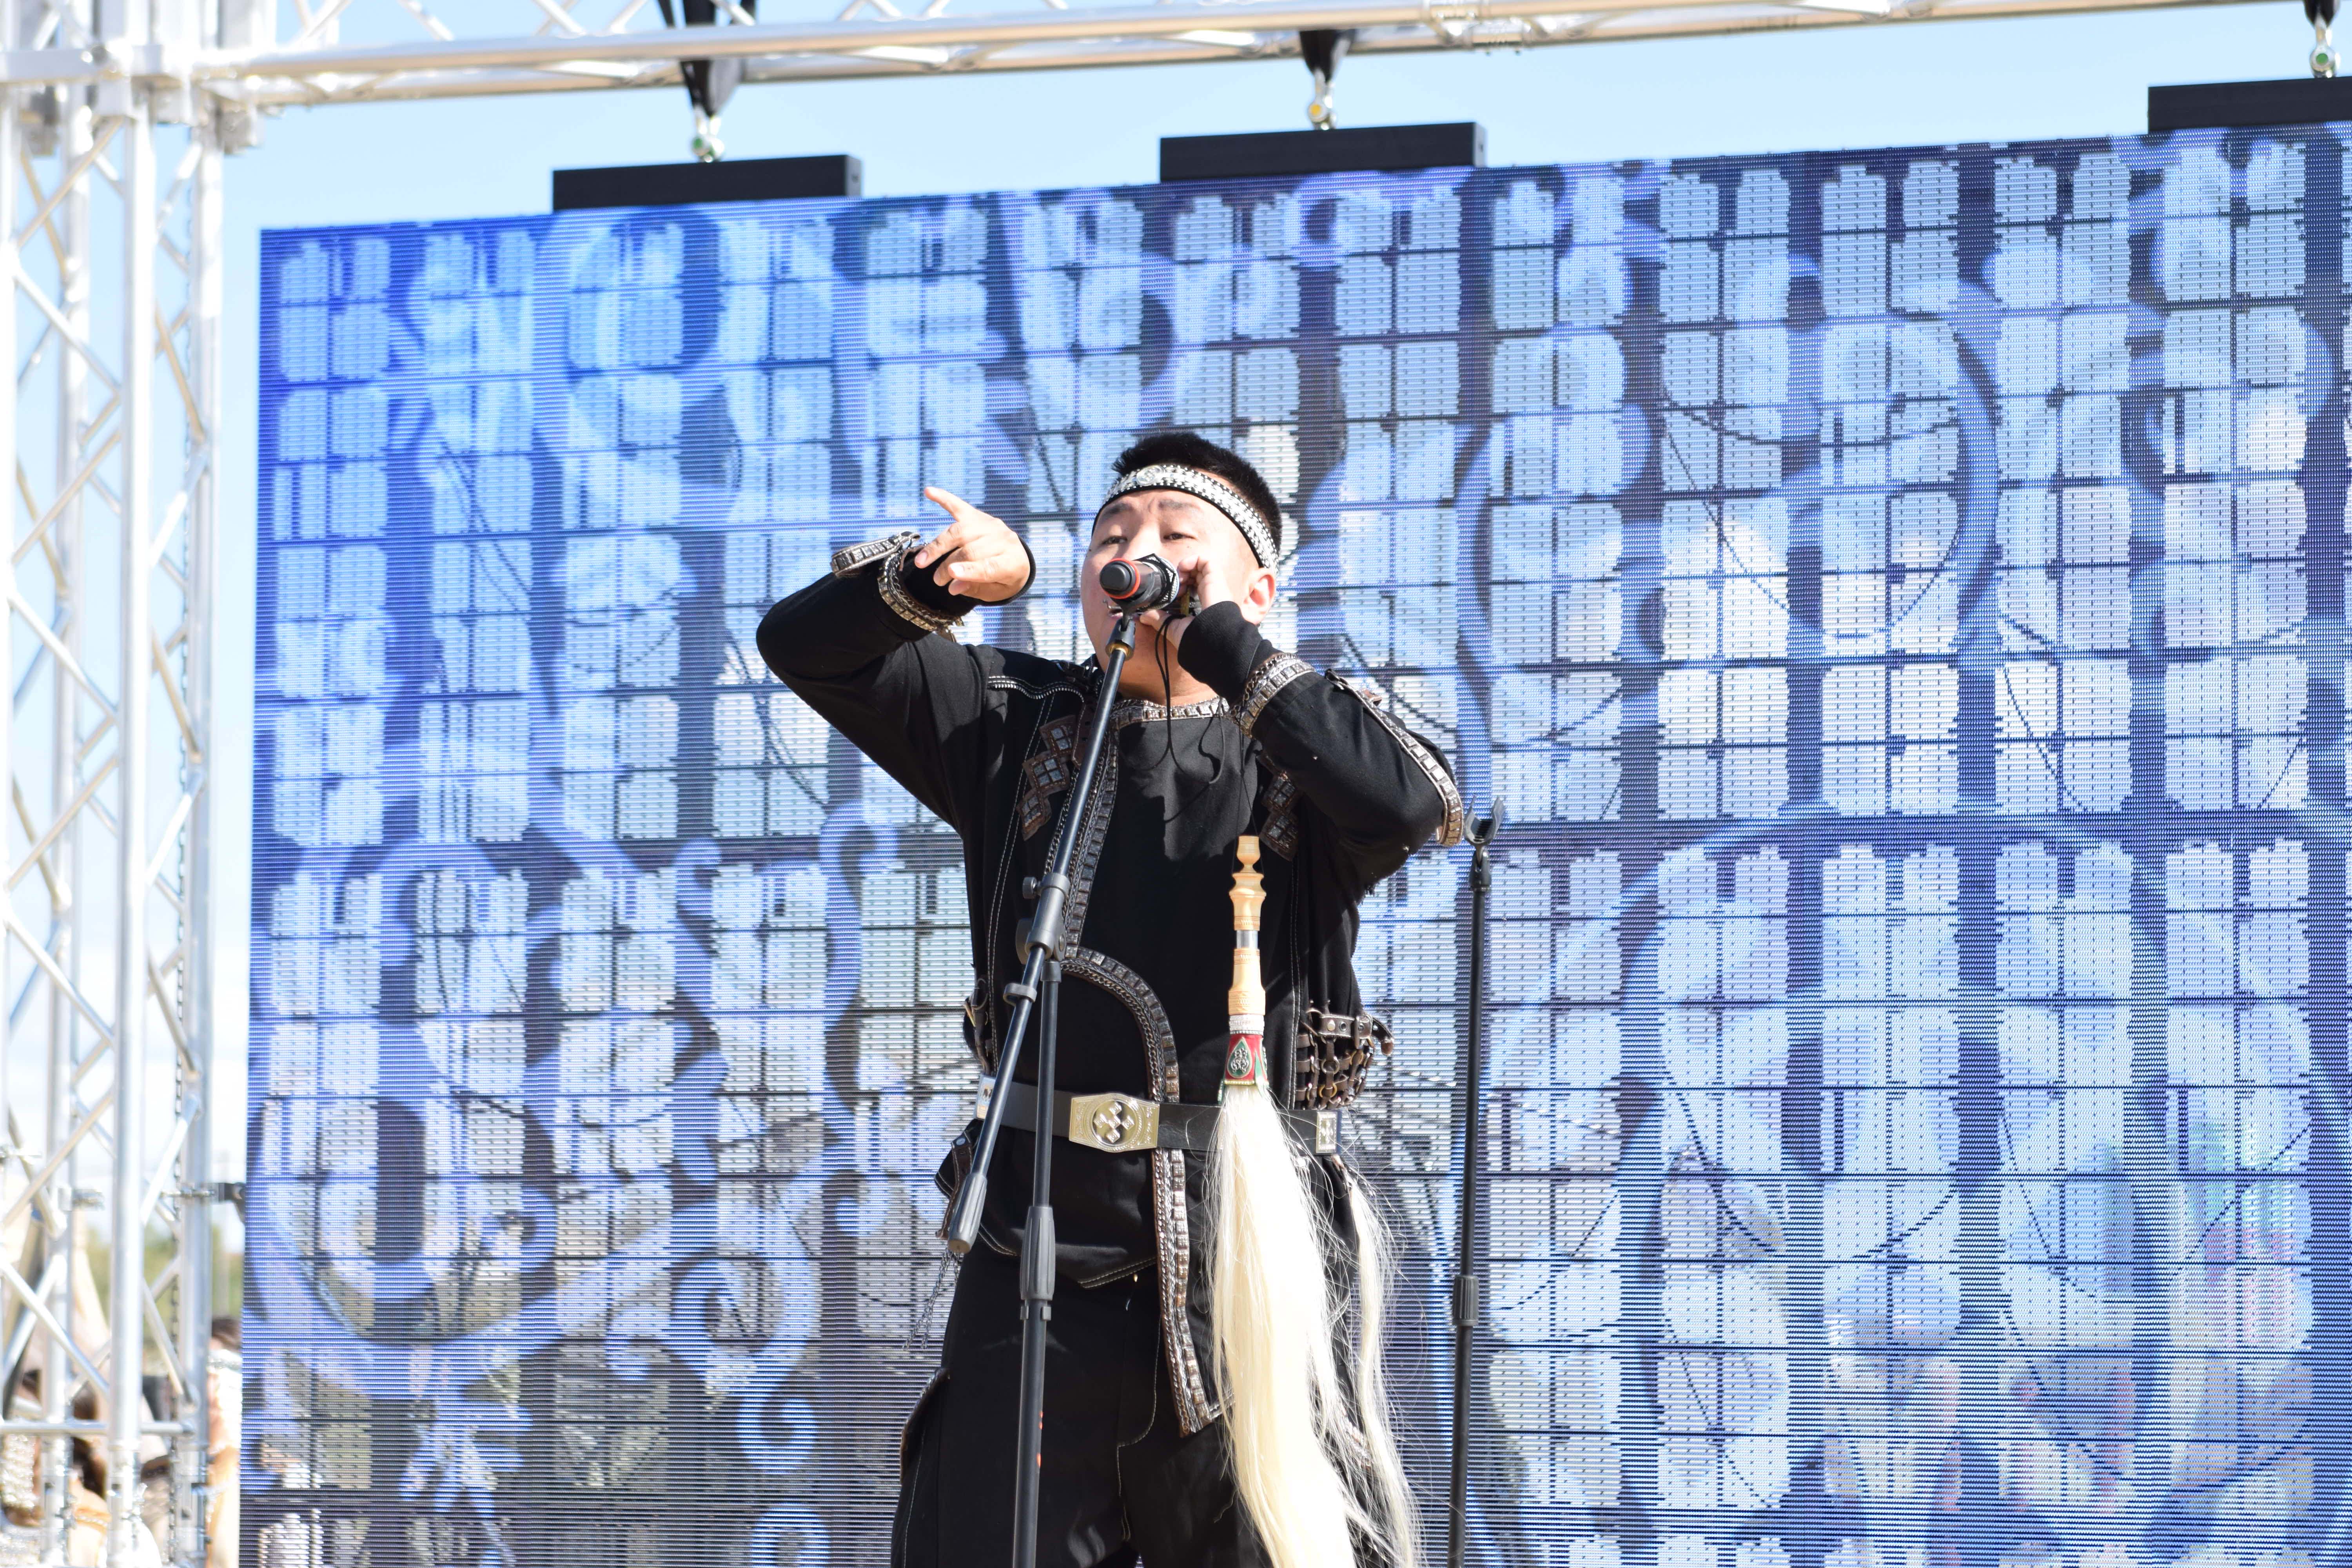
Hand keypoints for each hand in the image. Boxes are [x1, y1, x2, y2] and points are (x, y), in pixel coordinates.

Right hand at [914, 488, 1031, 602]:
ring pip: (960, 532)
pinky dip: (944, 498)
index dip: (969, 570)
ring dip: (938, 546)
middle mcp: (1004, 539)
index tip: (950, 573)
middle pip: (970, 550)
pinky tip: (929, 491)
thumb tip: (953, 587)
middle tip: (937, 581)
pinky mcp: (978, 516)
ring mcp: (990, 525)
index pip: (989, 566)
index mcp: (1012, 562)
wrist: (1016, 558)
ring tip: (922, 561)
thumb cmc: (1004, 579)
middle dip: (948, 565)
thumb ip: (975, 588)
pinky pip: (959, 506)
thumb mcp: (996, 591)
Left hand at [1155, 554, 1261, 659]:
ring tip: (1178, 577)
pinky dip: (1193, 560)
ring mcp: (1213, 585)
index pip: (1192, 590)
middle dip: (1181, 576)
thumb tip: (1143, 617)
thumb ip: (1159, 619)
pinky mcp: (1216, 577)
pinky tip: (1183, 569)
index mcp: (1202, 606)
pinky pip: (1206, 560)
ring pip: (1200, 567)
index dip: (1180, 587)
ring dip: (1186, 568)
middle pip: (1195, 576)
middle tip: (1173, 585)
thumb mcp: (1173, 627)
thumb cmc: (1196, 636)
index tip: (1171, 594)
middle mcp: (1209, 594)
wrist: (1211, 636)